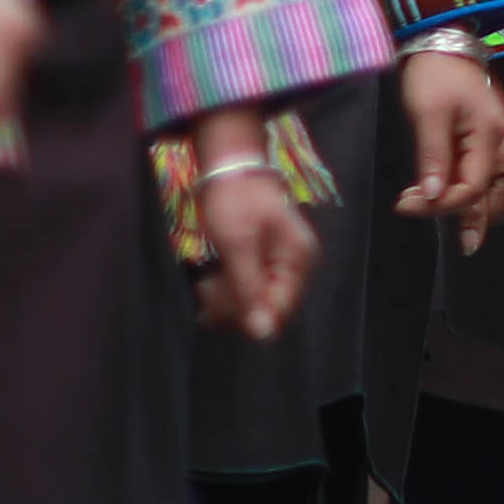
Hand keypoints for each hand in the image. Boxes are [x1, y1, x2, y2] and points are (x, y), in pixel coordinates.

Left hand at [192, 159, 314, 340]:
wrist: (231, 169)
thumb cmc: (235, 200)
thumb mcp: (237, 243)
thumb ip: (250, 288)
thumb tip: (263, 335)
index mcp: (298, 262)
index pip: (278, 313)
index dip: (245, 314)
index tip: (216, 293)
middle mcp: (295, 270)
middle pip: (266, 314)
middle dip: (231, 306)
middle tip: (206, 284)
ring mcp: (279, 269)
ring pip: (253, 309)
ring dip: (224, 302)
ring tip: (206, 280)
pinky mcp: (263, 268)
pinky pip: (247, 296)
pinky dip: (225, 295)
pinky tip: (211, 281)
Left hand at [396, 44, 503, 243]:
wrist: (454, 53)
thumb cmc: (439, 79)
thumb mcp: (428, 115)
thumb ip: (434, 158)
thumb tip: (432, 198)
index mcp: (496, 141)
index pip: (471, 194)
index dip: (436, 206)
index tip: (404, 205)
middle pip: (491, 207)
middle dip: (452, 210)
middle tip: (413, 198)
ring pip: (495, 204)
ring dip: (462, 205)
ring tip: (428, 189)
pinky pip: (497, 190)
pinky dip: (472, 194)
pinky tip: (446, 182)